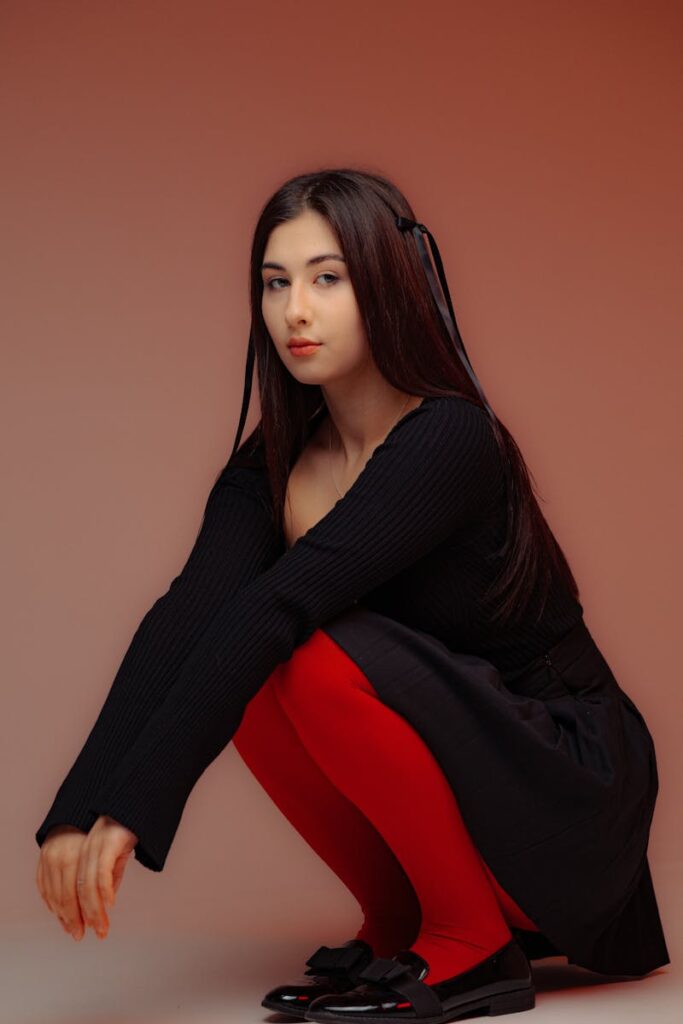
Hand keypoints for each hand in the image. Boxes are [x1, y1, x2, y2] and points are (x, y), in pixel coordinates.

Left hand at [37, 816, 137, 939]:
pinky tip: (110, 904)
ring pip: (86, 886)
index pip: (61, 889)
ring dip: (93, 911)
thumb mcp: (111, 860)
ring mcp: (94, 846)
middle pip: (71, 891)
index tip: (72, 931)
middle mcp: (80, 851)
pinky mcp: (109, 842)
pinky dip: (105, 890)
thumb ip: (107, 880)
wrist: (133, 805)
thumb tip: (104, 904)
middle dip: (76, 917)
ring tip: (100, 928)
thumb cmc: (122, 831)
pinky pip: (102, 872)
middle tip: (81, 936)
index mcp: (74, 855)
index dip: (65, 912)